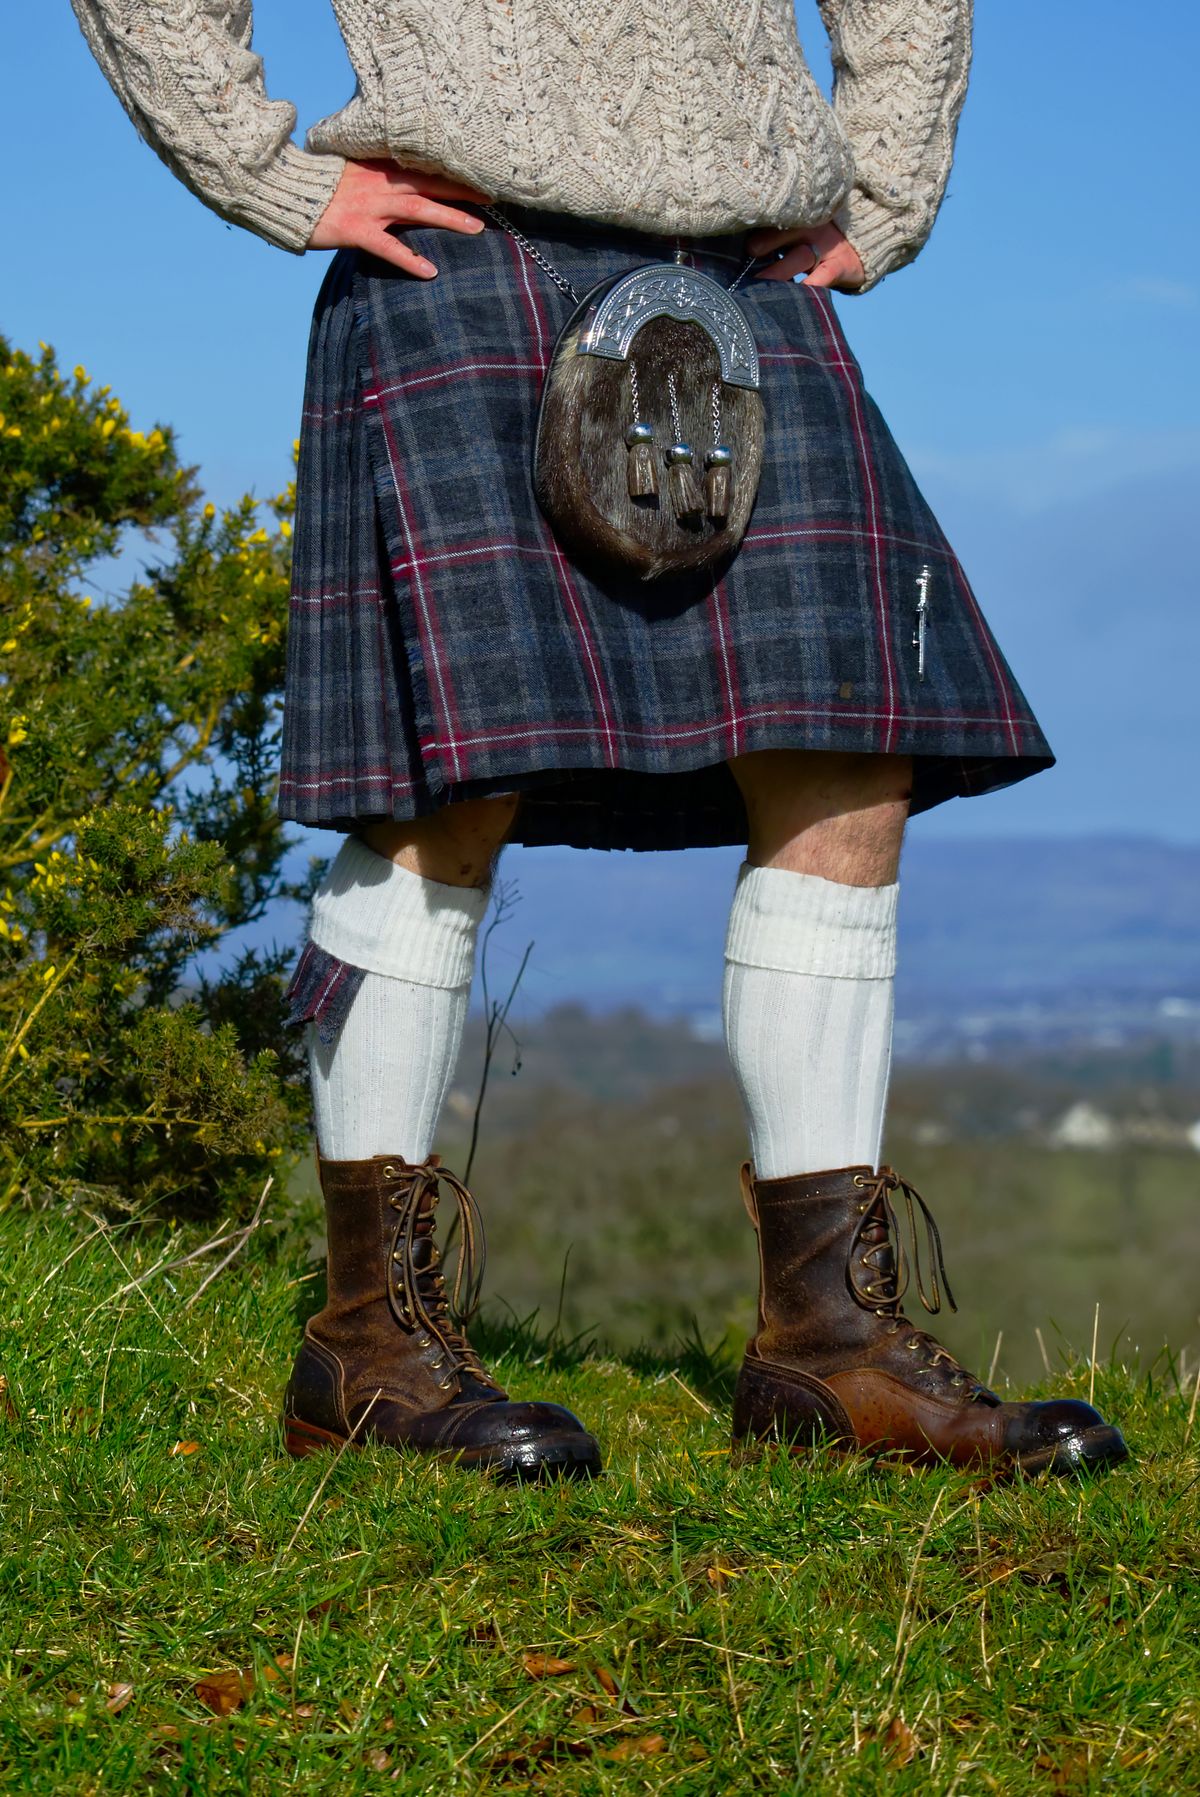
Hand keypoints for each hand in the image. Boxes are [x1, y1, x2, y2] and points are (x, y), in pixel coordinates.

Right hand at [308, 159, 491, 277]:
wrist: (284, 191)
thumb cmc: (319, 186)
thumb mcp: (351, 172)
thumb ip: (377, 175)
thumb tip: (400, 180)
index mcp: (379, 167)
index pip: (423, 167)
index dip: (453, 171)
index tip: (481, 173)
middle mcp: (379, 183)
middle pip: (430, 183)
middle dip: (462, 189)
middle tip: (494, 197)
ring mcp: (369, 207)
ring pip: (417, 209)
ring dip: (449, 217)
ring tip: (477, 228)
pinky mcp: (355, 230)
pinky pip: (388, 246)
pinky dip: (410, 259)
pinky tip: (430, 271)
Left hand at [745, 220, 864, 290]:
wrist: (864, 243)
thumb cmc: (817, 239)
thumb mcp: (798, 228)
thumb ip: (773, 232)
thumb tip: (739, 246)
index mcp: (798, 216)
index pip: (777, 216)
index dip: (759, 223)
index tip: (738, 226)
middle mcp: (811, 228)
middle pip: (788, 231)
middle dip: (767, 241)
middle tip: (749, 251)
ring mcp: (826, 247)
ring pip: (800, 256)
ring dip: (779, 269)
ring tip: (760, 281)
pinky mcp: (839, 266)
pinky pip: (824, 276)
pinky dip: (811, 285)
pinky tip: (798, 293)